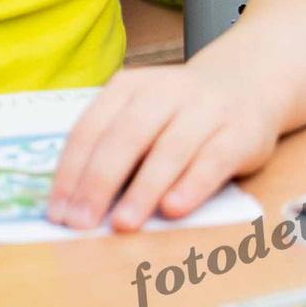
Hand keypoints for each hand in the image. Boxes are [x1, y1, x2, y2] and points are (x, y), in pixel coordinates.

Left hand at [45, 61, 283, 232]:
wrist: (248, 82)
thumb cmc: (180, 113)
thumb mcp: (141, 115)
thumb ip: (112, 150)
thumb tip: (77, 206)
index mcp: (129, 87)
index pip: (91, 128)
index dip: (71, 172)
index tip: (57, 212)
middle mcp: (166, 91)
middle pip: (126, 136)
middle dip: (99, 182)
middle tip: (81, 223)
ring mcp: (205, 110)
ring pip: (169, 148)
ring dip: (142, 189)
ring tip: (121, 224)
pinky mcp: (239, 133)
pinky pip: (213, 160)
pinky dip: (191, 185)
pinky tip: (172, 209)